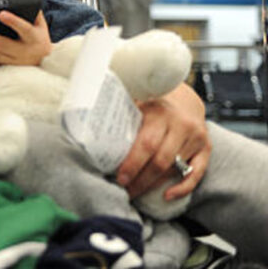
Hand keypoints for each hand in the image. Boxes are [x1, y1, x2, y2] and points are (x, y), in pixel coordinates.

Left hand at [0, 0, 51, 65]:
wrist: (42, 61)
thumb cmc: (38, 37)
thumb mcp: (40, 24)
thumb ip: (35, 8)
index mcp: (35, 38)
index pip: (24, 29)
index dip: (13, 21)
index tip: (1, 14)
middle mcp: (24, 51)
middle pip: (3, 44)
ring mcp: (15, 60)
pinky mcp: (6, 65)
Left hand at [116, 84, 210, 200]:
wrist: (184, 100)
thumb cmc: (152, 105)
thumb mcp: (137, 102)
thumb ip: (120, 112)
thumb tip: (90, 124)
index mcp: (159, 112)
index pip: (146, 143)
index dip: (132, 164)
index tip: (119, 178)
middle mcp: (181, 124)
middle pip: (160, 160)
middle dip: (140, 179)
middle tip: (125, 191)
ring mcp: (196, 138)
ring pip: (175, 168)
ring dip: (154, 185)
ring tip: (136, 193)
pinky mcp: (206, 149)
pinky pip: (197, 173)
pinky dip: (183, 188)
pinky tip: (167, 196)